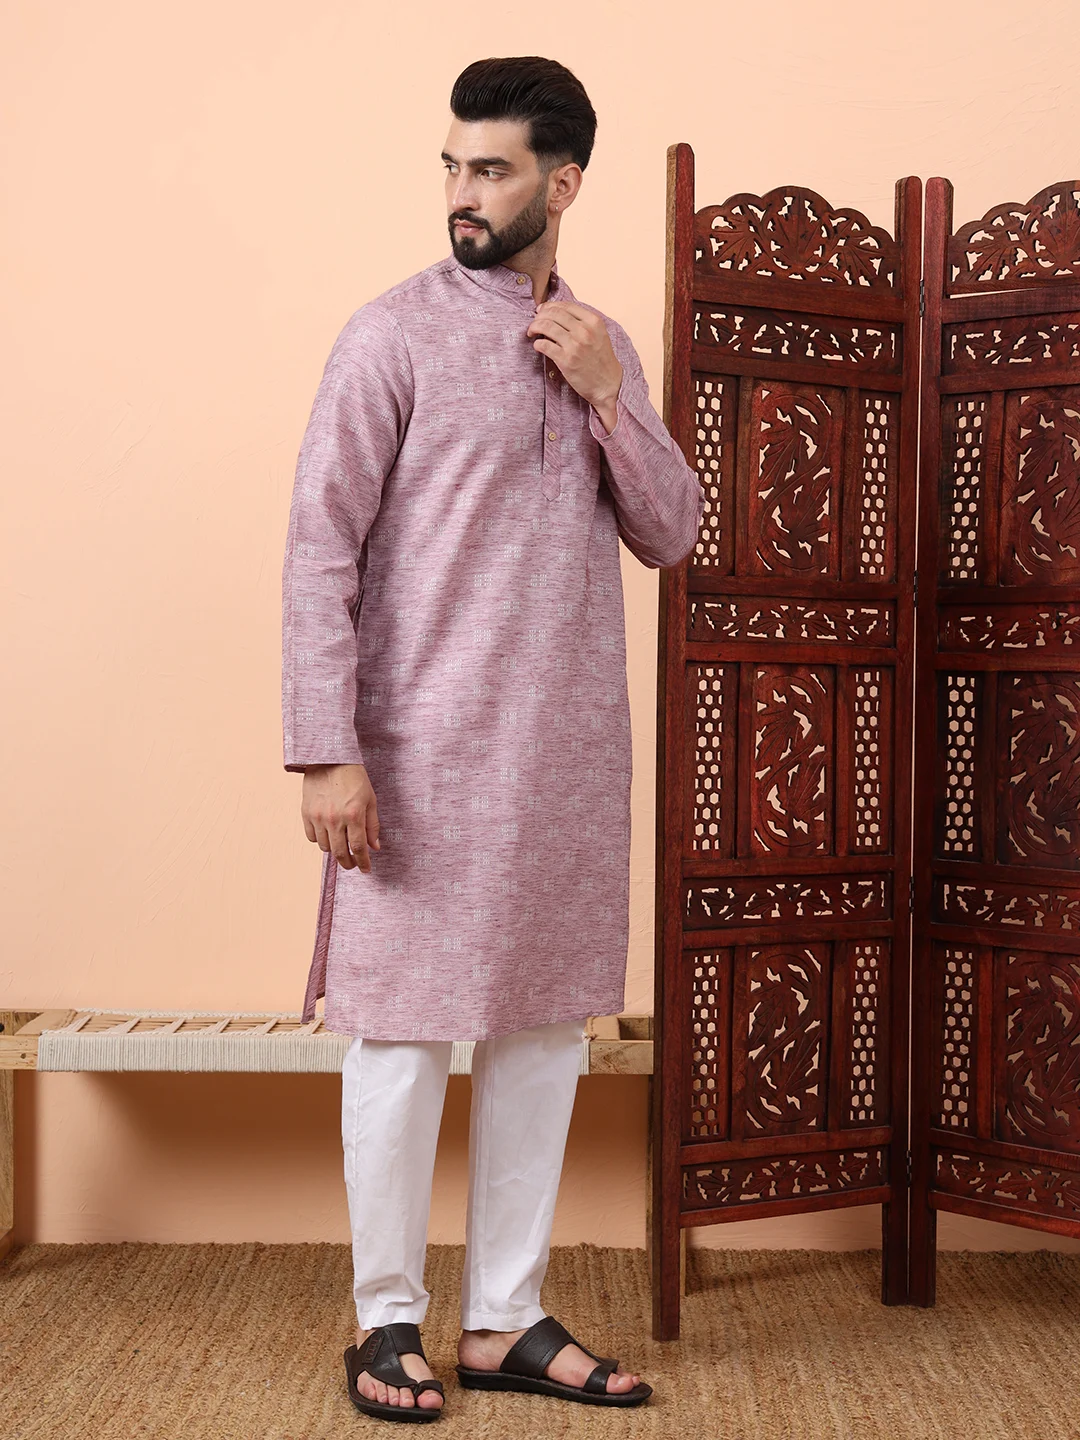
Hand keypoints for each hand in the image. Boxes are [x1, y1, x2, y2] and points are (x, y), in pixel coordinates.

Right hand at [301, 763, 380, 871]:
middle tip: (352, 864)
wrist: (330, 759)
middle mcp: (334, 819)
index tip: (366, 869)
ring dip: (334, 850)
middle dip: (348, 863)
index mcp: (353, 815)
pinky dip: (320, 839)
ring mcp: (318, 817)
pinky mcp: (306, 813)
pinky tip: (327, 834)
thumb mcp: (370, 799)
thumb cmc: (353, 777)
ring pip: (325, 847)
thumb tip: (374, 847)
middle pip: (340, 853)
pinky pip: (311, 837)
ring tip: (341, 844)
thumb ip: (372, 825)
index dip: (363, 862)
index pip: (358, 848)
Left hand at [526, 300, 622, 417]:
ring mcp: (575, 345)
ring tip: (531, 332)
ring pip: (546, 326)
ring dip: (534, 327)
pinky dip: (537, 343)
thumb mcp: (599, 334)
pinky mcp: (566, 360)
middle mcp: (584, 331)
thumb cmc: (601, 360)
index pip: (565, 305)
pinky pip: (544, 345)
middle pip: (553, 313)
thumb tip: (557, 313)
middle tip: (534, 322)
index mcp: (593, 321)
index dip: (549, 305)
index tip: (542, 310)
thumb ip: (583, 322)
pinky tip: (538, 345)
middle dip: (539, 316)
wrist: (608, 384)